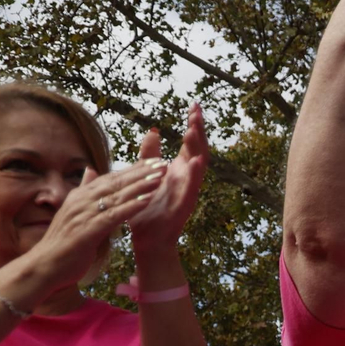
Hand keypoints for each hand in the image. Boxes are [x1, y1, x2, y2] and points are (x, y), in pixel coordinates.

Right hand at [28, 161, 166, 294]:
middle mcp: (82, 201)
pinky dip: (130, 207)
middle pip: (116, 183)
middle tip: (163, 163)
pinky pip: (113, 216)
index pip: (111, 178)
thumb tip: (90, 170)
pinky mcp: (88, 230)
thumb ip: (85, 191)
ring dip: (140, 186)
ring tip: (160, 177)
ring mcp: (84, 215)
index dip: (133, 169)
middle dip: (141, 172)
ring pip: (117, 196)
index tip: (154, 161)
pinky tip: (147, 200)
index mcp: (81, 196)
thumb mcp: (75, 212)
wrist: (44, 266)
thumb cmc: (63, 242)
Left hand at [129, 102, 207, 252]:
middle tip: (197, 110)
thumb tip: (152, 130)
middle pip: (198, 148)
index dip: (193, 124)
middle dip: (198, 129)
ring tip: (195, 129)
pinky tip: (195, 161)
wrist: (147, 240)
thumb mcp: (145, 175)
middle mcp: (186, 178)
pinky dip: (194, 175)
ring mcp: (188, 191)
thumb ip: (149, 155)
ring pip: (198, 166)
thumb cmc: (147, 209)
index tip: (193, 105)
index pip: (189, 143)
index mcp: (178, 170)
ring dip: (198, 147)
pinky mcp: (184, 206)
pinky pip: (192, 188)